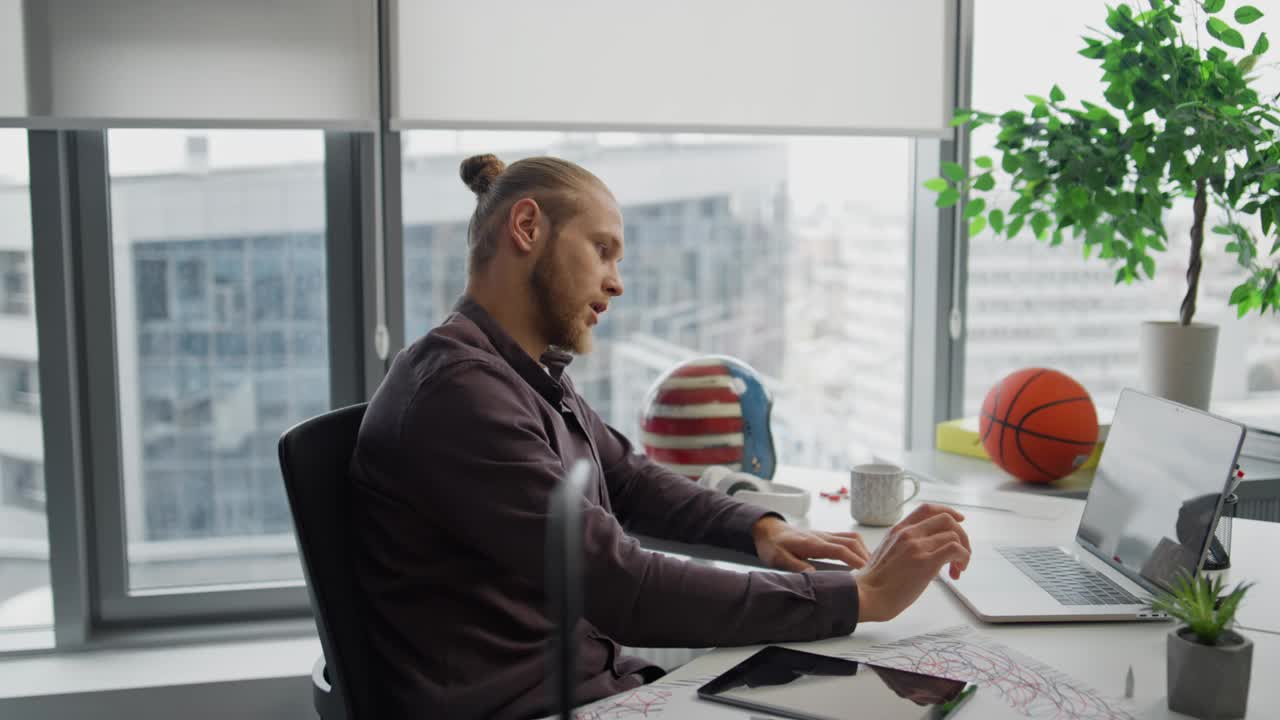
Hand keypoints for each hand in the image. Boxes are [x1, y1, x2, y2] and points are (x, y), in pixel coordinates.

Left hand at [752, 516, 870, 571]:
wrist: (768, 530)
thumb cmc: (773, 545)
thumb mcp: (778, 558)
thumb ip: (795, 566)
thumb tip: (813, 575)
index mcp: (812, 543)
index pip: (840, 549)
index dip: (854, 559)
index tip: (866, 571)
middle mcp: (822, 536)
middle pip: (851, 541)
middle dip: (865, 556)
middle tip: (875, 573)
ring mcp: (825, 535)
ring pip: (851, 538)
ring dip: (863, 550)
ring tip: (871, 567)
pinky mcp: (826, 536)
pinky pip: (847, 537)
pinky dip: (858, 546)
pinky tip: (861, 557)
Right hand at [855, 504, 970, 622]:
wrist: (867, 596)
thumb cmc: (876, 582)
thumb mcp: (887, 552)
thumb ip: (905, 546)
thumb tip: (928, 552)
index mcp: (898, 530)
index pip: (927, 509)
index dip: (948, 511)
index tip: (959, 520)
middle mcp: (908, 534)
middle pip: (946, 519)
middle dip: (961, 536)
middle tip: (961, 555)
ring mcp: (917, 547)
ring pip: (954, 535)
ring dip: (964, 552)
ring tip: (957, 570)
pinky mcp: (925, 562)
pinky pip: (955, 549)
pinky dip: (963, 558)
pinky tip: (957, 571)